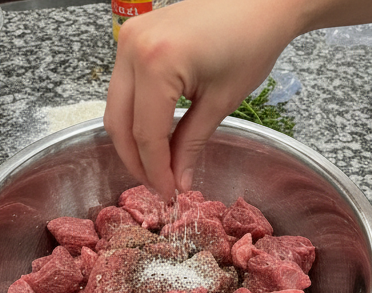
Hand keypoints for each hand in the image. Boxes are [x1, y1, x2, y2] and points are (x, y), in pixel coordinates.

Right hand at [104, 0, 300, 197]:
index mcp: (155, 63)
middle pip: (119, 123)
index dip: (156, 171)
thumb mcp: (220, 103)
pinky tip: (156, 139)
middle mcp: (131, 48)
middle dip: (137, 162)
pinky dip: (135, 118)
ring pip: (115, 108)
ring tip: (159, 169)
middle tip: (160, 188)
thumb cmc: (248, 44)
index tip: (168, 195)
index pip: (146, 134)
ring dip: (133, 142)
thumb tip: (178, 181)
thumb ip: (192, 144)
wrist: (256, 4)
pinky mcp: (132, 38)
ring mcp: (127, 39)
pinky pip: (124, 89)